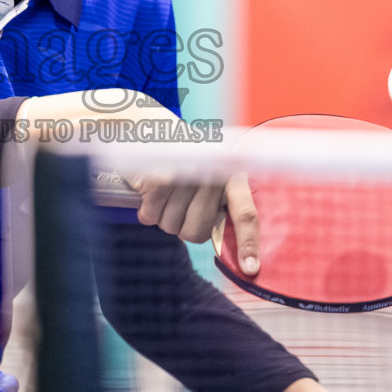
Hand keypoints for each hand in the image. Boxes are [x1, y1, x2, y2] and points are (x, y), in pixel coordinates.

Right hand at [18, 93, 256, 261]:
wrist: (140, 121)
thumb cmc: (172, 154)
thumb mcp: (203, 172)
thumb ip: (215, 202)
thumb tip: (226, 245)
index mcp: (229, 171)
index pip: (245, 213)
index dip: (249, 244)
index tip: (251, 270)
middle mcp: (212, 173)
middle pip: (198, 232)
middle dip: (181, 225)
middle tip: (173, 203)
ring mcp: (186, 177)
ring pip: (172, 228)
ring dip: (160, 216)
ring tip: (159, 190)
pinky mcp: (159, 181)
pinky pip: (150, 217)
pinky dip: (144, 209)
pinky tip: (143, 188)